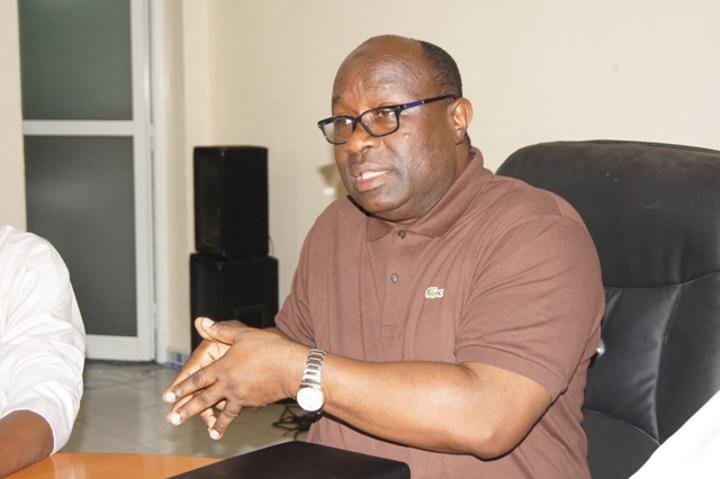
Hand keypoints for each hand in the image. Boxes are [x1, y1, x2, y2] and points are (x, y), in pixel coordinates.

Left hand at [163, 317, 306, 438]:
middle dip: (186, 410)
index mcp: (223, 367)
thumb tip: (201, 322)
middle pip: (203, 399)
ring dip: (212, 422)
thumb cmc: (270, 348)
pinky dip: (231, 420)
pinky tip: (228, 425)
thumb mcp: (243, 335)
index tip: (168, 396)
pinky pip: (238, 412)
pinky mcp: (254, 403)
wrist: (293, 369)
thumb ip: (220, 330)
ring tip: (207, 433)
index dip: (182, 387)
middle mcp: (228, 384)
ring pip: (222, 411)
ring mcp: (241, 396)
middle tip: (172, 420)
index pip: (197, 379)